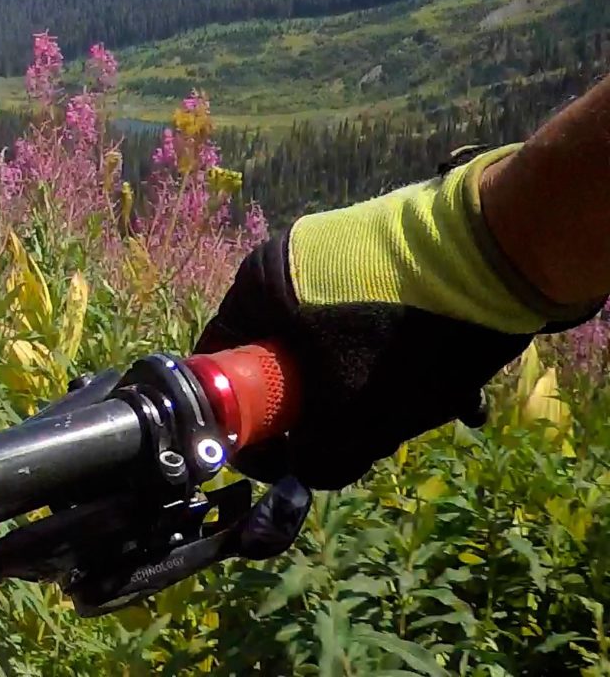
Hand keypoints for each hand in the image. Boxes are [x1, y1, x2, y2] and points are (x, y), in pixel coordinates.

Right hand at [196, 150, 596, 488]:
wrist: (494, 259)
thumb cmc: (400, 341)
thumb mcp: (353, 420)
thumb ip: (315, 459)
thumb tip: (305, 469)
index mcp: (256, 287)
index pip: (222, 363)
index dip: (244, 419)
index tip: (283, 454)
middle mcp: (289, 259)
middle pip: (284, 357)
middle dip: (322, 408)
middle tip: (361, 438)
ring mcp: (339, 247)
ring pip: (336, 343)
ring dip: (368, 386)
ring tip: (420, 408)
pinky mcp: (385, 249)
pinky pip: (373, 319)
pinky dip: (398, 356)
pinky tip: (446, 382)